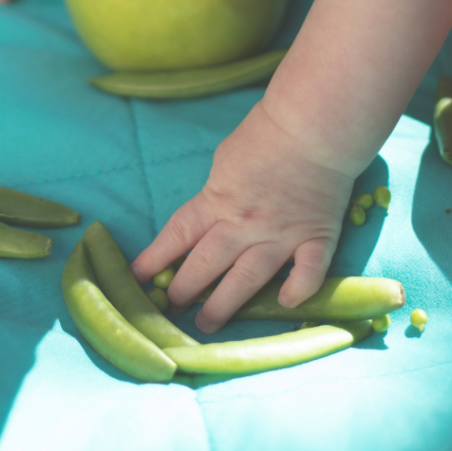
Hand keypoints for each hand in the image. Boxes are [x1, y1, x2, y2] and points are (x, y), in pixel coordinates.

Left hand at [130, 100, 355, 332]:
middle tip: (171, 309)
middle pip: (205, 266)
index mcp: (217, 201)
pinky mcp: (316, 237)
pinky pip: (307, 273)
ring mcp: (280, 234)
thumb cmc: (264, 134)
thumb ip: (216, 194)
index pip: (177, 237)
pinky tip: (286, 304)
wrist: (311, 125)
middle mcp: (244, 224)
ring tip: (207, 325)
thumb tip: (208, 216)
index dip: (154, 259)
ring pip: (246, 280)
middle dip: (183, 291)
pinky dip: (297, 291)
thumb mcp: (224, 160)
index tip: (136, 279)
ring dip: (223, 306)